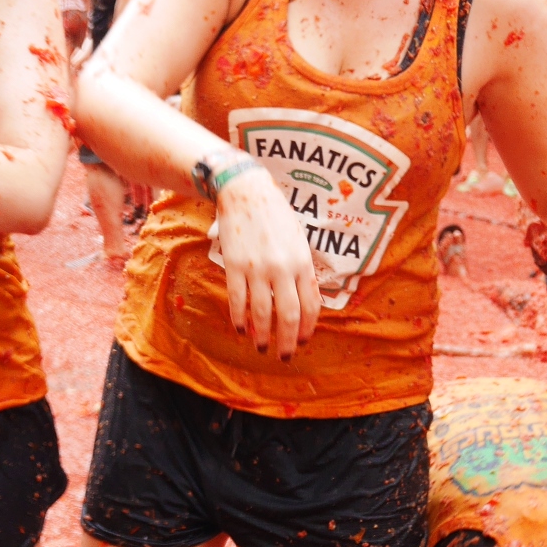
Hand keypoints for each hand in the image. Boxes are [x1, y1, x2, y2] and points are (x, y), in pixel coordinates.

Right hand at [211, 165, 320, 358]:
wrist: (246, 191)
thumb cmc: (276, 214)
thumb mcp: (298, 239)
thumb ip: (302, 268)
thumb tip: (306, 298)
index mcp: (302, 262)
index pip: (311, 305)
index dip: (307, 328)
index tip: (302, 341)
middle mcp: (283, 268)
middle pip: (288, 315)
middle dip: (287, 341)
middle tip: (284, 356)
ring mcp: (258, 268)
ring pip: (262, 312)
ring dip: (263, 335)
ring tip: (262, 347)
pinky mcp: (235, 265)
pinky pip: (238, 299)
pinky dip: (240, 318)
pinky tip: (241, 329)